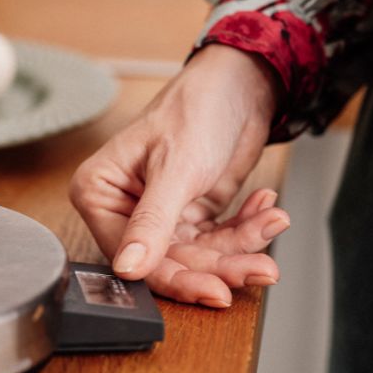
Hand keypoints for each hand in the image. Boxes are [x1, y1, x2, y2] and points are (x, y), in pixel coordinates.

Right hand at [69, 45, 289, 306]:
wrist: (238, 82)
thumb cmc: (194, 107)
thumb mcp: (176, 168)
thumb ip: (151, 222)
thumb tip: (128, 269)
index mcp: (101, 192)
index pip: (131, 255)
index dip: (173, 277)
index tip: (213, 290)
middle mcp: (125, 209)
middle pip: (170, 260)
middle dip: (221, 264)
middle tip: (259, 268)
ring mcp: (161, 215)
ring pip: (201, 255)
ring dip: (242, 246)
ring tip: (271, 225)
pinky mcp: (192, 215)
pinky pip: (220, 239)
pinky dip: (247, 228)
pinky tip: (266, 210)